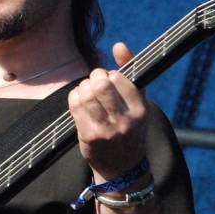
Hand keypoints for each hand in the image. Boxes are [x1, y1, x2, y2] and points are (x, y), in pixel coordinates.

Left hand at [68, 42, 147, 181]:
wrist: (122, 168)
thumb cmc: (130, 128)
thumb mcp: (138, 102)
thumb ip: (130, 72)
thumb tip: (119, 45)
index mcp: (141, 110)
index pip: (118, 78)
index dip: (109, 75)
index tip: (108, 81)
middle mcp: (125, 121)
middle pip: (100, 85)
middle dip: (93, 78)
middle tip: (94, 83)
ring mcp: (106, 130)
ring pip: (86, 95)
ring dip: (82, 88)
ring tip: (86, 92)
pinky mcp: (89, 137)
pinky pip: (75, 106)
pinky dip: (74, 98)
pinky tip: (79, 101)